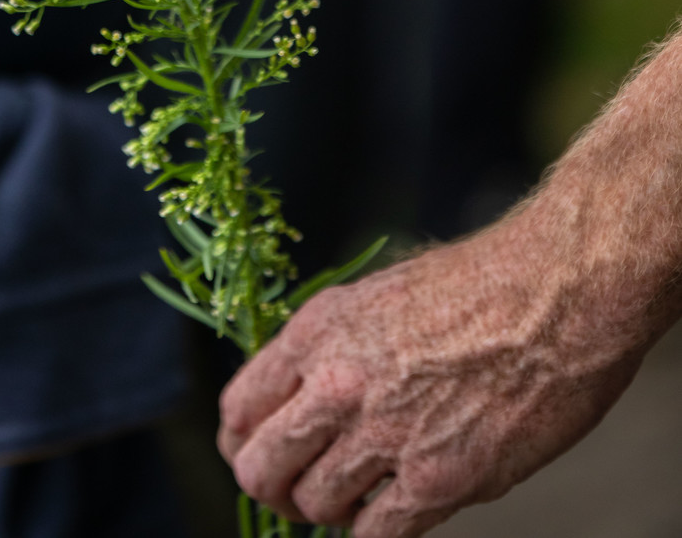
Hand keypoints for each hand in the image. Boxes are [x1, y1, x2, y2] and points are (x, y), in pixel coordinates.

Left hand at [218, 218, 642, 536]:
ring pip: (313, 506)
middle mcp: (338, 382)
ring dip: (328, 511)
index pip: (240, 406)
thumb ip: (336, 346)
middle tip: (295, 494)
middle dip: (272, 487)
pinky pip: (376, 536)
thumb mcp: (381, 293)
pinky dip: (376, 534)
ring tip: (356, 498)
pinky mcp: (439, 479)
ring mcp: (386, 435)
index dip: (241, 440)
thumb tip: (306, 394)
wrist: (556, 292)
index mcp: (319, 329)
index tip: (257, 451)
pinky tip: (395, 512)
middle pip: (259, 466)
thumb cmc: (481, 283)